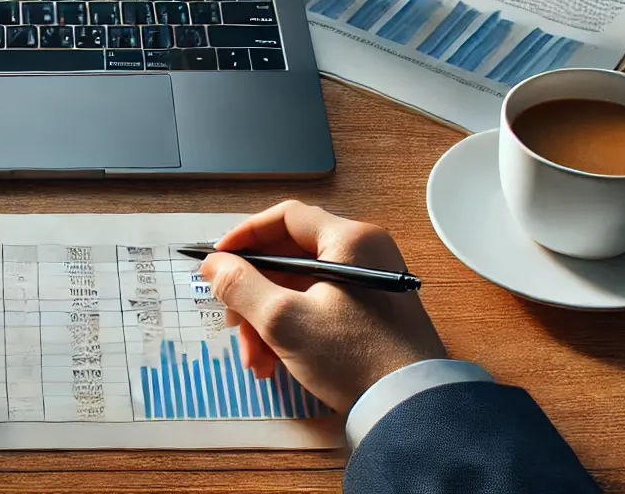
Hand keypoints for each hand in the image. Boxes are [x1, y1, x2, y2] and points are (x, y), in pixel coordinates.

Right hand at [198, 201, 445, 413]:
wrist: (410, 407)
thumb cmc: (353, 357)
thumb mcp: (285, 321)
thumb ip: (241, 286)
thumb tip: (214, 265)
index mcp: (350, 240)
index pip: (285, 217)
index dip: (245, 236)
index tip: (218, 262)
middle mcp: (364, 253)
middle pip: (290, 258)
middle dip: (254, 295)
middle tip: (233, 322)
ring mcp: (370, 283)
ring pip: (301, 288)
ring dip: (269, 321)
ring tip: (256, 360)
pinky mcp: (373, 311)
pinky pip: (320, 307)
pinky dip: (294, 329)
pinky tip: (276, 362)